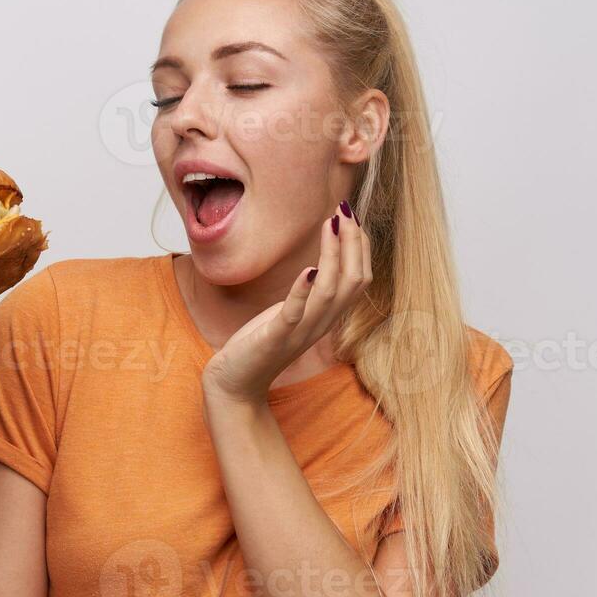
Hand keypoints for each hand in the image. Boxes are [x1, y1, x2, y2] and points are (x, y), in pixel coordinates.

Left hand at [201, 200, 369, 405]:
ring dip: (333, 255)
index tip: (352, 217)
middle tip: (345, 211)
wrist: (236, 384)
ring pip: (330, 292)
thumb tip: (318, 261)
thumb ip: (309, 293)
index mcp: (326, 317)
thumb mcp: (291, 313)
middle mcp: (320, 324)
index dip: (361, 247)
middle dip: (354, 243)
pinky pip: (295, 314)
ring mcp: (300, 332)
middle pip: (353, 281)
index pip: (359, 279)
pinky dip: (303, 291)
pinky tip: (307, 268)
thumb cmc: (261, 345)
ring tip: (330, 224)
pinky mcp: (275, 338)